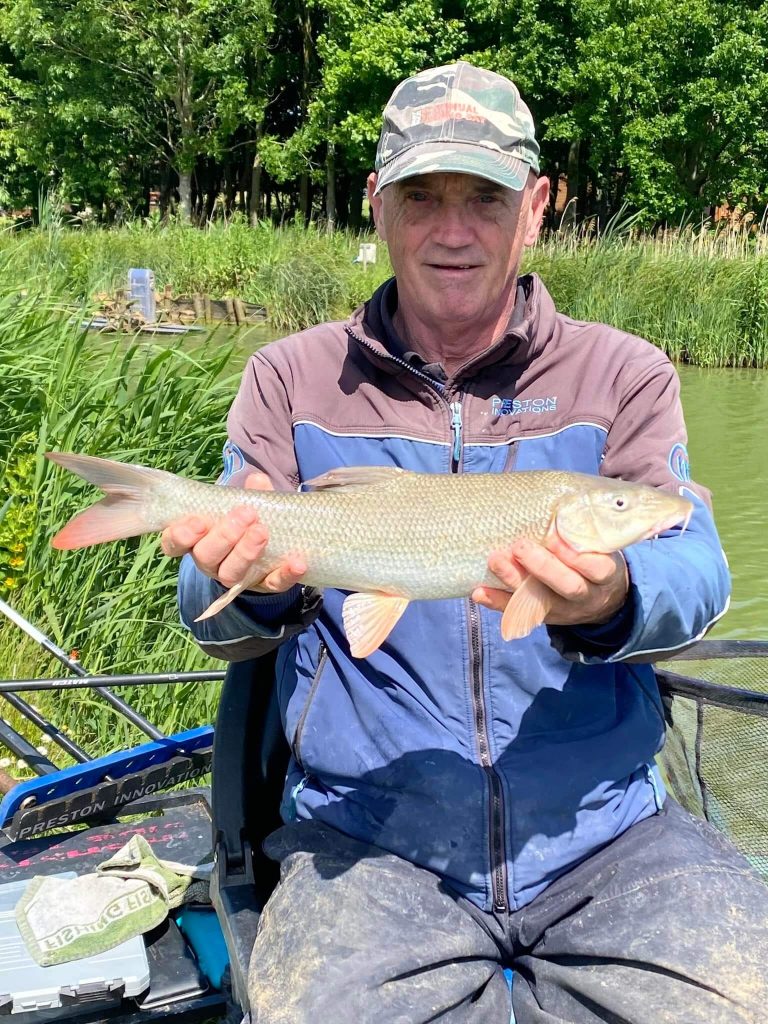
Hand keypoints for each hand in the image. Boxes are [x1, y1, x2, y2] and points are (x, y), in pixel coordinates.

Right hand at [160, 472, 305, 593]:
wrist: (271, 552)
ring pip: (232, 573)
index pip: (176, 543)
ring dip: (246, 552)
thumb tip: (257, 480)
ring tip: (262, 532)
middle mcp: (212, 562)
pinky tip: (297, 562)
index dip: (181, 535)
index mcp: (198, 540)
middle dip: (224, 535)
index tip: (198, 521)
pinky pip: (273, 584)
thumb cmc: (248, 522)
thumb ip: (250, 493)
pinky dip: (285, 574)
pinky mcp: (265, 586)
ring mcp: (237, 577)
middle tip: (244, 514)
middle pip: (207, 556)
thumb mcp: (247, 503)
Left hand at [472, 532, 628, 628]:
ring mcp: (563, 610)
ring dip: (515, 581)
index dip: (576, 555)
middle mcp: (586, 596)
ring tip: (495, 560)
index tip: (555, 536)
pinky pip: (517, 613)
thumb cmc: (596, 561)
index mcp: (605, 576)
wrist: (602, 602)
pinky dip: (497, 602)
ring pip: (540, 600)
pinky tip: (479, 592)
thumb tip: (555, 500)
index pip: (596, 569)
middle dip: (542, 567)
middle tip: (519, 546)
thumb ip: (585, 533)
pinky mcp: (542, 617)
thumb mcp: (602, 549)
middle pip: (567, 586)